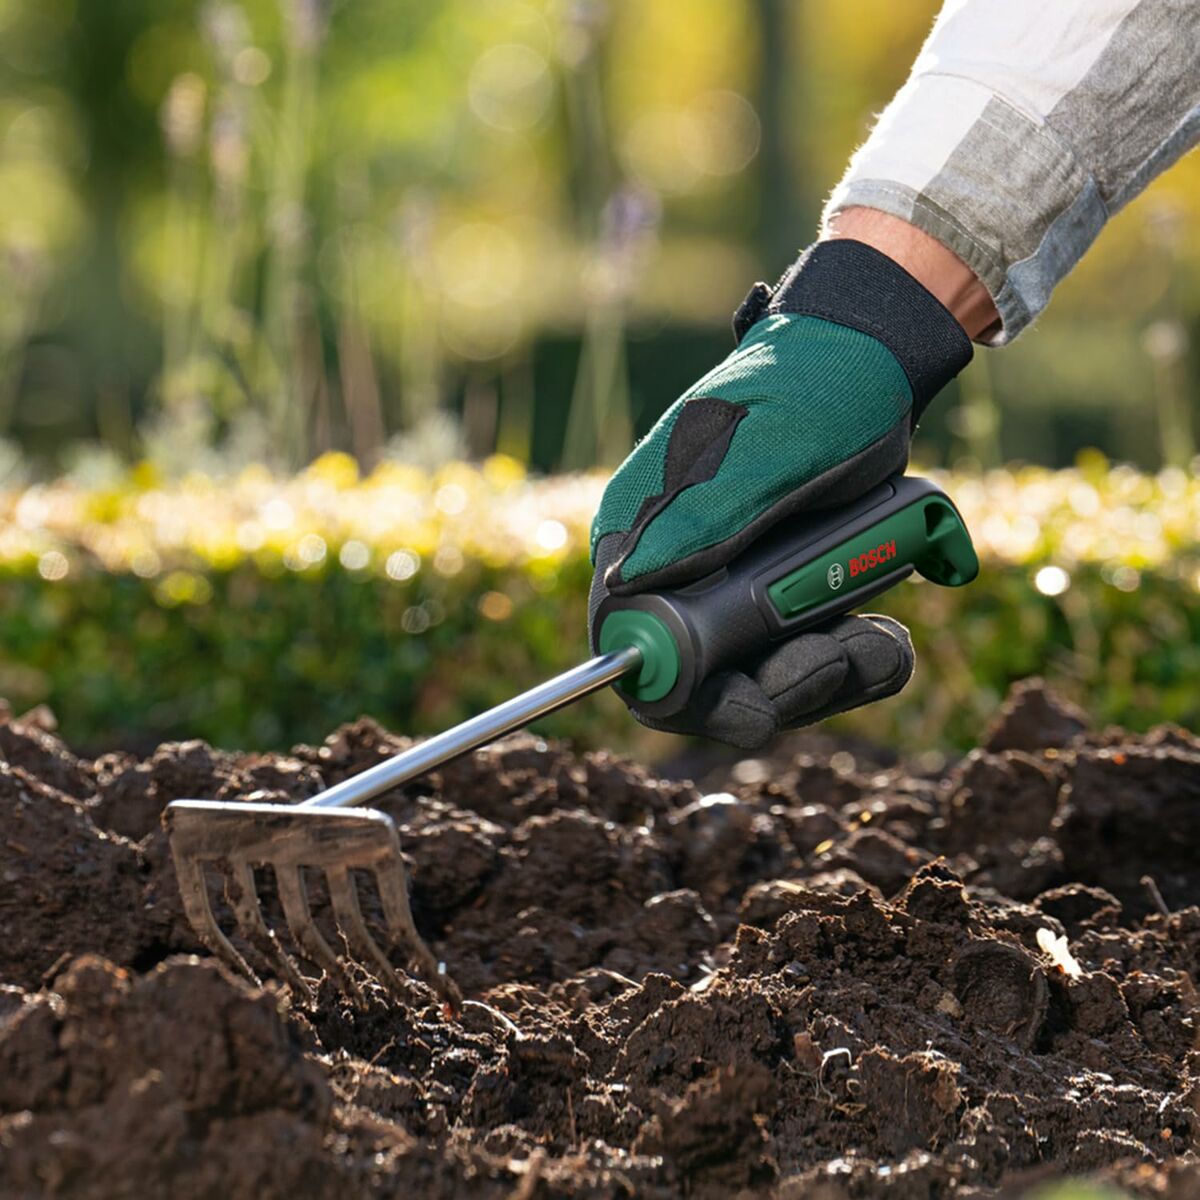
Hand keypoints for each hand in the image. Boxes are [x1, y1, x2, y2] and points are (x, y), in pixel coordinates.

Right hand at [589, 237, 973, 747]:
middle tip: (840, 651)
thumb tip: (623, 584)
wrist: (882, 362)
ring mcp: (739, 583)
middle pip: (709, 679)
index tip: (753, 709)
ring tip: (878, 638)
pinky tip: (886, 634)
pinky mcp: (789, 588)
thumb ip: (699, 516)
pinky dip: (855, 661)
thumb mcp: (765, 452)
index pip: (634, 646)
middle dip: (781, 686)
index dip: (686, 696)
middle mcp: (681, 566)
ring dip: (829, 675)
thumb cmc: (817, 392)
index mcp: (646, 532)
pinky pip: (814, 656)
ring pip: (770, 676)